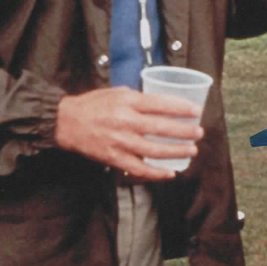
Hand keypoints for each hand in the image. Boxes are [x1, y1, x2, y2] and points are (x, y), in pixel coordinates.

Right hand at [54, 87, 203, 179]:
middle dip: (185, 131)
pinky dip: (156, 173)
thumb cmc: (93, 104)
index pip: (161, 104)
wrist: (67, 122)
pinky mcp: (115, 158)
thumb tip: (162, 103)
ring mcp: (121, 142)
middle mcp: (126, 121)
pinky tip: (170, 173)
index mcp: (128, 101)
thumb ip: (139, 98)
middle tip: (199, 132)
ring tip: (191, 150)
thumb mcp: (117, 92)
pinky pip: (139, 168)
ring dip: (177, 151)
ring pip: (155, 150)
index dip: (181, 108)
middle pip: (162, 128)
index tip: (196, 111)